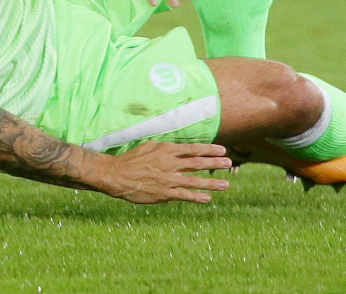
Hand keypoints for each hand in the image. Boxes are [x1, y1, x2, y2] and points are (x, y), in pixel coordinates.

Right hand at [97, 142, 232, 203]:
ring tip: (226, 184)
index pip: (193, 148)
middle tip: (228, 163)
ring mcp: (168, 179)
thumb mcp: (149, 146)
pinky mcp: (164, 193)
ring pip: (195, 181)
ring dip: (212, 183)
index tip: (222, 149)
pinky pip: (184, 195)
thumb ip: (165, 147)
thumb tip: (178, 148)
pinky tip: (207, 198)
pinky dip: (197, 197)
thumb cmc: (132, 159)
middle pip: (198, 163)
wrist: (117, 175)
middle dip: (215, 163)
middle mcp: (170, 164)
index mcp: (167, 150)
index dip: (209, 149)